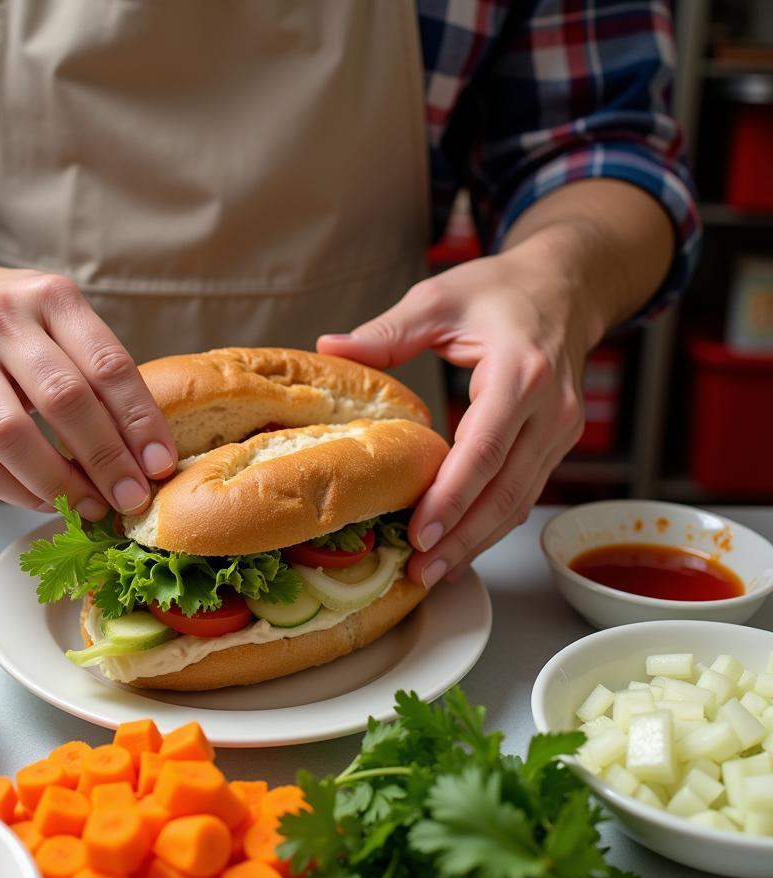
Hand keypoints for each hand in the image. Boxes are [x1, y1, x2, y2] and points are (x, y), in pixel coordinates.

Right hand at [0, 258, 176, 516]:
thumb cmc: (19, 322)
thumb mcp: (64, 320)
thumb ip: (101, 373)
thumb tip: (147, 454)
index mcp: (51, 298)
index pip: (107, 365)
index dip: (140, 422)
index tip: (160, 466)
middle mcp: (1, 321)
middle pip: (63, 399)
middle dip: (106, 459)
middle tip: (133, 498)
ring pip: (12, 436)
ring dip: (60, 483)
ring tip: (92, 507)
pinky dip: (18, 491)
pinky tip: (48, 501)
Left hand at [318, 247, 600, 587]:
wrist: (566, 286)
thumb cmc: (501, 292)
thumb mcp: (441, 299)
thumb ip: (387, 331)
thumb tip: (330, 349)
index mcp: (521, 372)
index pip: (485, 448)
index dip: (452, 497)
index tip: (420, 532)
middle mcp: (551, 409)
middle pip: (506, 490)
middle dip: (463, 538)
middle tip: (421, 572)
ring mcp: (562, 431)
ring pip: (520, 502)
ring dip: (477, 542)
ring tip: (434, 572)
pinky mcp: (559, 444)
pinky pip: (525, 494)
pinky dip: (491, 523)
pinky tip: (459, 545)